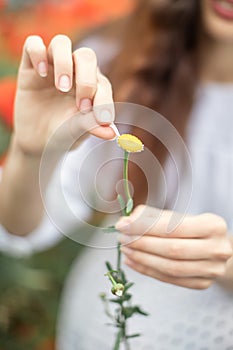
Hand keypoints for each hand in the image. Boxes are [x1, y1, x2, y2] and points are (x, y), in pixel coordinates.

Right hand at [14, 35, 114, 156]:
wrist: (37, 140)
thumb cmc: (63, 134)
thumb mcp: (77, 131)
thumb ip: (92, 126)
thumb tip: (112, 133)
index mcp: (93, 86)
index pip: (102, 83)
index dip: (104, 100)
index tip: (101, 119)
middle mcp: (75, 71)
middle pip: (86, 56)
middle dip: (86, 80)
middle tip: (81, 106)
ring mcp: (53, 66)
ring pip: (61, 43)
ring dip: (64, 63)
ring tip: (61, 88)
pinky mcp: (30, 66)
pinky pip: (33, 44)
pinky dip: (37, 53)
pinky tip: (40, 73)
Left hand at [116, 205, 232, 288]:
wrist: (212, 247)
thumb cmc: (191, 228)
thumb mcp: (175, 216)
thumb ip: (150, 217)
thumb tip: (125, 222)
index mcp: (213, 225)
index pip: (173, 227)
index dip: (145, 227)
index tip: (123, 225)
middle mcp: (217, 249)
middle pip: (172, 249)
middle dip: (142, 243)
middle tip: (122, 238)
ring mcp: (212, 270)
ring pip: (170, 268)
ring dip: (142, 258)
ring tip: (125, 249)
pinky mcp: (202, 284)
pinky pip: (169, 279)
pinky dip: (147, 270)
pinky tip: (133, 261)